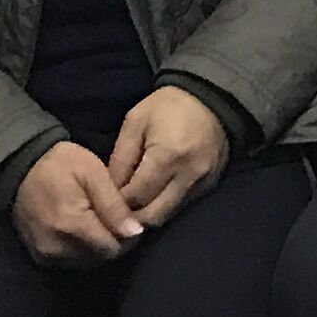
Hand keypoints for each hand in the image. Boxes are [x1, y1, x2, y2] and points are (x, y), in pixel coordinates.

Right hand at [12, 143, 140, 264]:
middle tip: (115, 217)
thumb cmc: (60, 164)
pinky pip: (71, 262)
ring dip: (99, 247)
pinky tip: (83, 230)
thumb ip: (115, 205)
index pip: (113, 248)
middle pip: (101, 258)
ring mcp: (46, 255)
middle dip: (114, 241)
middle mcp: (57, 247)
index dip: (127, 236)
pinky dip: (82, 250)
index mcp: (71, 225)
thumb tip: (135, 233)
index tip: (129, 218)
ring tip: (99, 221)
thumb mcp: (93, 173)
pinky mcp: (40, 257)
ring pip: (88, 262)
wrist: (19, 167)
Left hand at [107, 86, 228, 226]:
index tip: (104, 199)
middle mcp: (187, 175)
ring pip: (168, 216)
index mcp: (167, 156)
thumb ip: (121, 158)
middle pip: (153, 215)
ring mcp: (202, 183)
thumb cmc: (168, 106)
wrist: (212, 98)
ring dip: (147, 216)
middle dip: (131, 218)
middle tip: (116, 212)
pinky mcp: (209, 186)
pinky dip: (164, 206)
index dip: (117, 202)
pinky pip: (181, 206)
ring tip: (133, 208)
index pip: (136, 196)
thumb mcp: (135, 122)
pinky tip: (153, 198)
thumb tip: (110, 189)